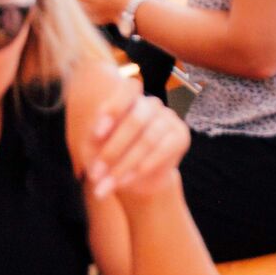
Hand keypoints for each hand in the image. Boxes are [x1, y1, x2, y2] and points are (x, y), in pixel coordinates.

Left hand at [83, 69, 187, 202]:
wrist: (135, 180)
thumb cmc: (110, 158)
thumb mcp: (95, 147)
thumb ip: (94, 137)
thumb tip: (96, 134)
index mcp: (130, 101)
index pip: (129, 89)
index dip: (114, 108)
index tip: (97, 134)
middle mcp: (151, 105)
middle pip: (136, 120)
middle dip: (113, 150)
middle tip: (94, 175)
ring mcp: (169, 118)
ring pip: (148, 139)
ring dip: (124, 165)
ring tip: (106, 186)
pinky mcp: (181, 136)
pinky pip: (162, 150)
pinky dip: (142, 168)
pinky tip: (126, 181)